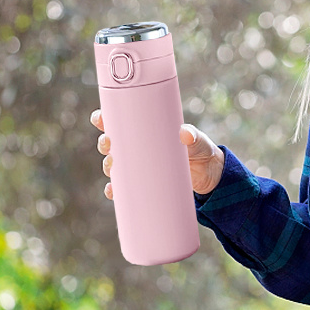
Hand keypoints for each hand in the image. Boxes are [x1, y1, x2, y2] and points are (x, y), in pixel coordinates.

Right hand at [90, 109, 225, 198]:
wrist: (209, 175)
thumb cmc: (201, 150)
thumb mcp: (198, 141)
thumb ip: (193, 136)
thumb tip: (185, 134)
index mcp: (148, 131)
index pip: (122, 122)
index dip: (106, 119)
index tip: (100, 117)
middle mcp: (140, 148)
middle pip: (113, 144)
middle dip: (105, 143)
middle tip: (108, 143)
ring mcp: (141, 167)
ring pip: (114, 165)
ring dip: (108, 165)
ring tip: (112, 166)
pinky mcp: (145, 184)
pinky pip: (124, 188)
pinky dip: (115, 190)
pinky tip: (113, 191)